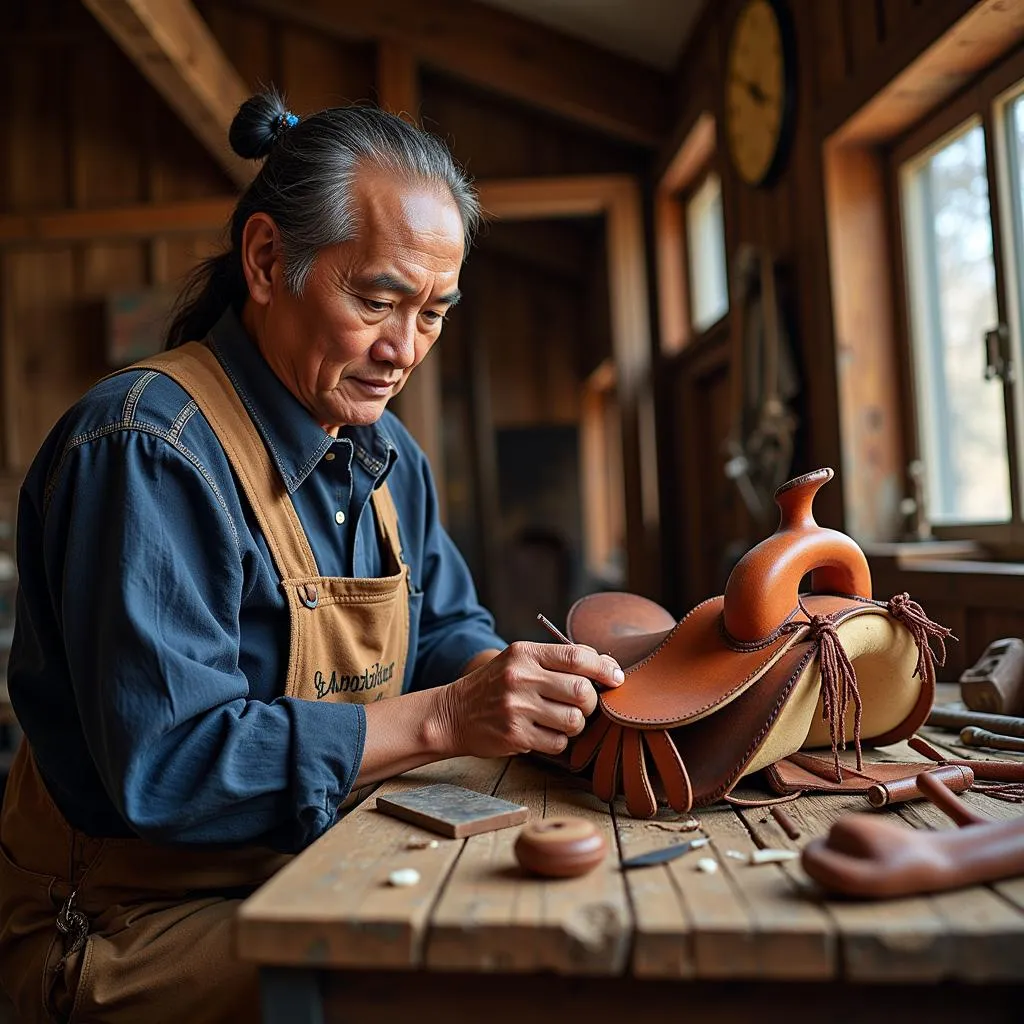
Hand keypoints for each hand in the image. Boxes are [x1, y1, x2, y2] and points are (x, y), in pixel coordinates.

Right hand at [436, 642, 624, 758]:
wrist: (453, 713)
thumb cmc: (495, 685)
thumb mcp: (519, 660)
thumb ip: (558, 660)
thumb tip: (607, 666)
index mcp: (525, 653)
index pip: (577, 656)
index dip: (604, 668)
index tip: (616, 678)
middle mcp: (521, 678)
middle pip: (582, 692)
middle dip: (591, 702)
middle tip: (583, 705)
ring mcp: (517, 708)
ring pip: (574, 721)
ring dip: (576, 724)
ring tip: (561, 719)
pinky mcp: (515, 735)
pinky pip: (559, 742)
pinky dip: (560, 741)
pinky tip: (544, 733)